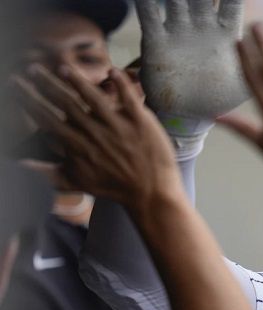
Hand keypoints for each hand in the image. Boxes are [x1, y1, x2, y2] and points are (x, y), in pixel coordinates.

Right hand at [13, 65, 180, 211]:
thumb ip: (45, 172)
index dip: (28, 99)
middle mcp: (94, 133)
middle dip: (45, 84)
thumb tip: (18, 165)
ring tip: (63, 68)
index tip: (15, 83)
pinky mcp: (141, 122)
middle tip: (32, 68)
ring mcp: (118, 126)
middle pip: (65, 103)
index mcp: (76, 145)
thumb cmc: (113, 188)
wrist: (151, 194)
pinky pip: (129, 98)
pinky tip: (112, 70)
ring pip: (93, 97)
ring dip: (77, 80)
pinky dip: (122, 83)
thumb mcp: (75, 182)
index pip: (46, 117)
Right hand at [134, 0, 248, 118]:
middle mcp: (201, 26)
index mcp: (224, 32)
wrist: (189, 113)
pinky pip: (150, 18)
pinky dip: (145, 4)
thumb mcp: (251, 78)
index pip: (230, 3)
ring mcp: (178, 31)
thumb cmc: (221, 93)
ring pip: (176, 1)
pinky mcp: (157, 43)